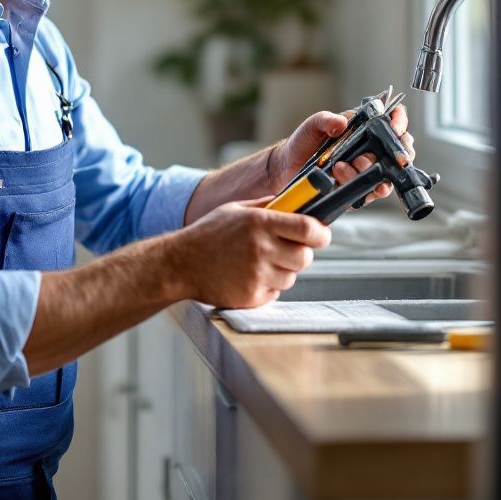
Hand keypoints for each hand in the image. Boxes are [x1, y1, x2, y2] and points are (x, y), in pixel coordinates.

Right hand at [168, 197, 330, 307]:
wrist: (179, 264)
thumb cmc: (207, 235)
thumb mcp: (236, 209)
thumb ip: (267, 206)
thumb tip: (297, 203)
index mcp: (259, 222)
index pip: (308, 228)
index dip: (320, 233)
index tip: (320, 234)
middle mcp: (260, 248)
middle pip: (305, 257)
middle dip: (300, 253)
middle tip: (285, 249)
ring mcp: (256, 275)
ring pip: (291, 276)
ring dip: (282, 271)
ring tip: (258, 262)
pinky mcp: (251, 296)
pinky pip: (275, 293)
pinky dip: (267, 286)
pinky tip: (247, 275)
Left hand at [272, 105, 415, 205]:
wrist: (288, 166)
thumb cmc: (304, 142)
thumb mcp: (313, 125)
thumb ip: (326, 120)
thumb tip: (341, 122)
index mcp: (364, 129)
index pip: (393, 121)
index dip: (399, 121)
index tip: (394, 125)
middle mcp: (371, 150)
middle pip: (399, 150)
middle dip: (390, 153)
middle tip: (365, 156)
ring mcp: (367, 170)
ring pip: (386, 174)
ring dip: (369, 171)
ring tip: (343, 167)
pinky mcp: (360, 189)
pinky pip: (371, 191)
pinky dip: (364, 188)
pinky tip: (345, 180)